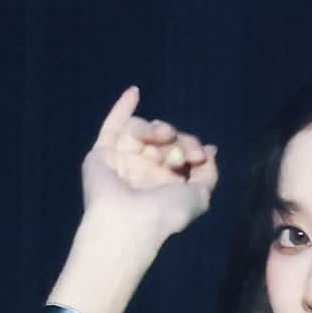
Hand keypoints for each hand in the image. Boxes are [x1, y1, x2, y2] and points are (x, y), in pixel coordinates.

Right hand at [79, 85, 218, 239]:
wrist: (129, 220)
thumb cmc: (165, 214)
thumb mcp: (199, 197)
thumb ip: (208, 175)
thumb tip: (210, 151)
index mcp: (164, 184)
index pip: (180, 152)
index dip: (191, 147)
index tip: (199, 156)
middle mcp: (143, 172)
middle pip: (162, 139)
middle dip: (176, 140)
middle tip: (180, 154)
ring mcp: (122, 162)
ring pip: (141, 131)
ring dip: (155, 128)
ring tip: (164, 135)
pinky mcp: (101, 156)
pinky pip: (111, 127)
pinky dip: (122, 108)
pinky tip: (135, 92)